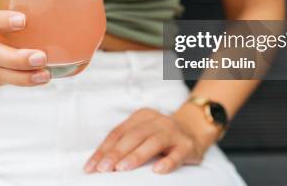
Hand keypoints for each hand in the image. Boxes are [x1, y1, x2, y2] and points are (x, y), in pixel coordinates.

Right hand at [0, 7, 49, 89]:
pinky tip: (38, 78)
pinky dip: (21, 81)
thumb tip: (59, 12)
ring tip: (44, 75)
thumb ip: (13, 15)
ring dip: (22, 76)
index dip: (0, 20)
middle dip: (16, 58)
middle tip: (41, 57)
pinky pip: (1, 83)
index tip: (23, 20)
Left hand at [84, 106, 217, 174]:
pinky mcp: (187, 145)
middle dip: (116, 153)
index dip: (104, 149)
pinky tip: (158, 170)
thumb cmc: (161, 135)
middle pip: (133, 136)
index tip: (91, 167)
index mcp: (141, 117)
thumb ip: (125, 143)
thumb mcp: (142, 133)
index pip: (118, 133)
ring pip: (153, 142)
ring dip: (136, 156)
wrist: (194, 129)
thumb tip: (100, 164)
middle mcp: (156, 121)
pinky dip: (167, 162)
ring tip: (122, 168)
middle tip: (103, 168)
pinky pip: (177, 154)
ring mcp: (172, 132)